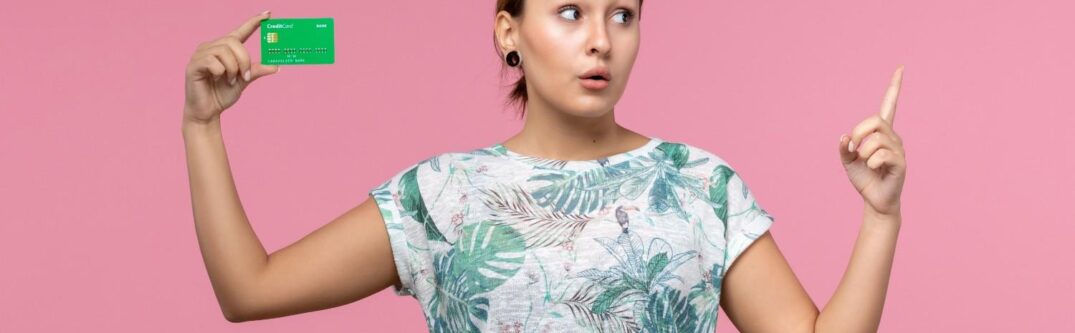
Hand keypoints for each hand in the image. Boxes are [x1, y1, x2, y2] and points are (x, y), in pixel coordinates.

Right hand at [183, 10, 279, 123]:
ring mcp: (201, 54)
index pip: (240, 31)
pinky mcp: (194, 64)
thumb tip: (275, 66)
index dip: (253, 22)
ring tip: (230, 80)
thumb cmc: (222, 94)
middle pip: (233, 42)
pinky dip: (221, 72)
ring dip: (233, 68)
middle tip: (245, 76)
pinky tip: (217, 80)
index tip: (267, 14)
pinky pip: (213, 62)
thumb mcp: (243, 81)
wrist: (208, 111)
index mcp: (225, 49)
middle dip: (244, 59)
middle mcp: (212, 47)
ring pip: (224, 51)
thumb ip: (255, 71)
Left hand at [839, 66, 906, 217]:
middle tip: (854, 148)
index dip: (894, 87)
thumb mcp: (848, 161)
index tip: (900, 68)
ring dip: (863, 152)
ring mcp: (899, 149)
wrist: (875, 200)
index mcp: (881, 133)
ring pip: (876, 139)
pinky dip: (870, 162)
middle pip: (874, 121)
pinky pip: (881, 155)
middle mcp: (893, 137)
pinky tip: (874, 169)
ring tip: (866, 163)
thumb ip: (844, 147)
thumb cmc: (864, 179)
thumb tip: (846, 137)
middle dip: (859, 132)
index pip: (889, 105)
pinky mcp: (900, 162)